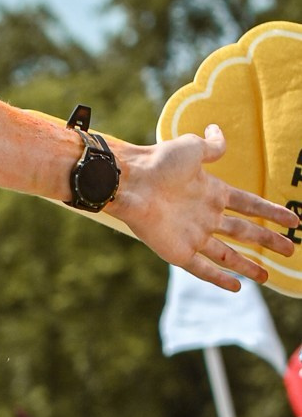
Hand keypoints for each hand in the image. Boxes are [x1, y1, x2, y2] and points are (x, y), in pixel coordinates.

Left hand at [113, 127, 297, 288]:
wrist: (131, 181)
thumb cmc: (159, 161)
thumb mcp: (192, 148)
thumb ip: (211, 145)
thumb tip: (216, 130)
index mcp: (213, 192)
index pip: (250, 204)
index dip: (271, 212)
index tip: (293, 220)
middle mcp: (206, 216)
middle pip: (245, 232)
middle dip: (268, 241)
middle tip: (290, 249)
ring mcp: (193, 235)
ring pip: (227, 255)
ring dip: (248, 265)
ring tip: (267, 276)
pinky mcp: (178, 251)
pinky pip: (203, 269)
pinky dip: (219, 278)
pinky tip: (236, 287)